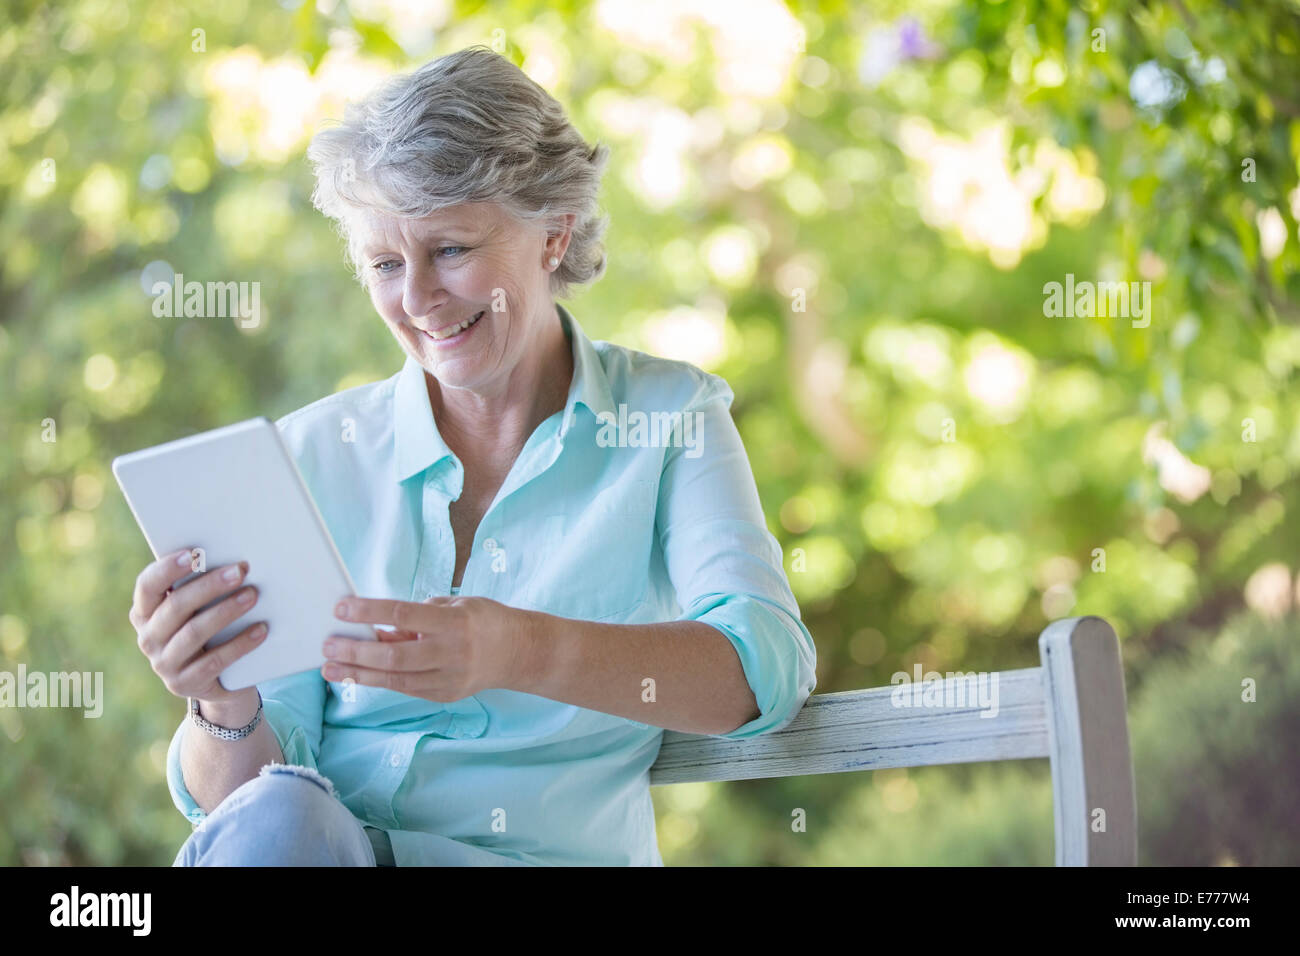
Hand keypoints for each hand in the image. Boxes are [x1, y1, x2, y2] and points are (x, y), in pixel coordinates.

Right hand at [129, 547, 266, 705]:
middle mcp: (148, 638)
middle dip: (210, 586)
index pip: (148, 586)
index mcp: (145, 613)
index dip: (167, 568)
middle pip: (176, 606)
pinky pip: (214, 661)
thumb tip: (235, 562)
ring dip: (226, 611)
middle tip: (240, 571)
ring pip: (193, 632)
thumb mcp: (199, 611)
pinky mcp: (184, 683)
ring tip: (253, 595)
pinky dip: (240, 644)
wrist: (219, 681)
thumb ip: (202, 589)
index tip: (194, 553)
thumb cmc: (210, 631)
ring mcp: (163, 664)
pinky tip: (261, 630)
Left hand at [322, 595, 528, 701]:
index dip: (369, 612)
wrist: (520, 652)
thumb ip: (418, 617)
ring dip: (359, 674)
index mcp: (455, 622)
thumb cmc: (484, 620)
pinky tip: (357, 675)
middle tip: (327, 646)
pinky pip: (405, 688)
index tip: (341, 609)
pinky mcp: (445, 695)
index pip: (403, 614)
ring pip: (395, 679)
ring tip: (330, 668)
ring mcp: (449, 679)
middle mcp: (452, 653)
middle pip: (394, 656)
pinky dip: (380, 680)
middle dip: (356, 652)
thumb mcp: (455, 605)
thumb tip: (380, 630)